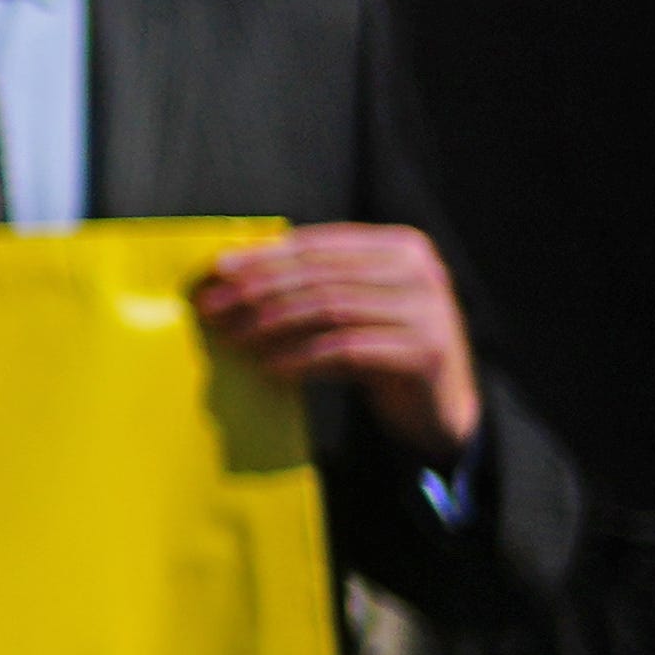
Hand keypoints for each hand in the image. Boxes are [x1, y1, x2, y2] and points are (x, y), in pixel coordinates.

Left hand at [196, 223, 480, 456]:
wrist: (440, 409)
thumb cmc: (381, 348)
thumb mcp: (353, 307)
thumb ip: (314, 281)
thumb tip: (229, 270)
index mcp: (401, 246)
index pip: (319, 245)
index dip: (264, 257)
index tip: (217, 272)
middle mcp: (420, 272)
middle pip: (320, 275)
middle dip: (259, 291)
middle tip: (214, 309)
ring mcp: (427, 311)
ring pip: (329, 309)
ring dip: (272, 324)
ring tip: (235, 338)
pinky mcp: (424, 352)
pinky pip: (347, 349)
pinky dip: (302, 357)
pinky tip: (271, 367)